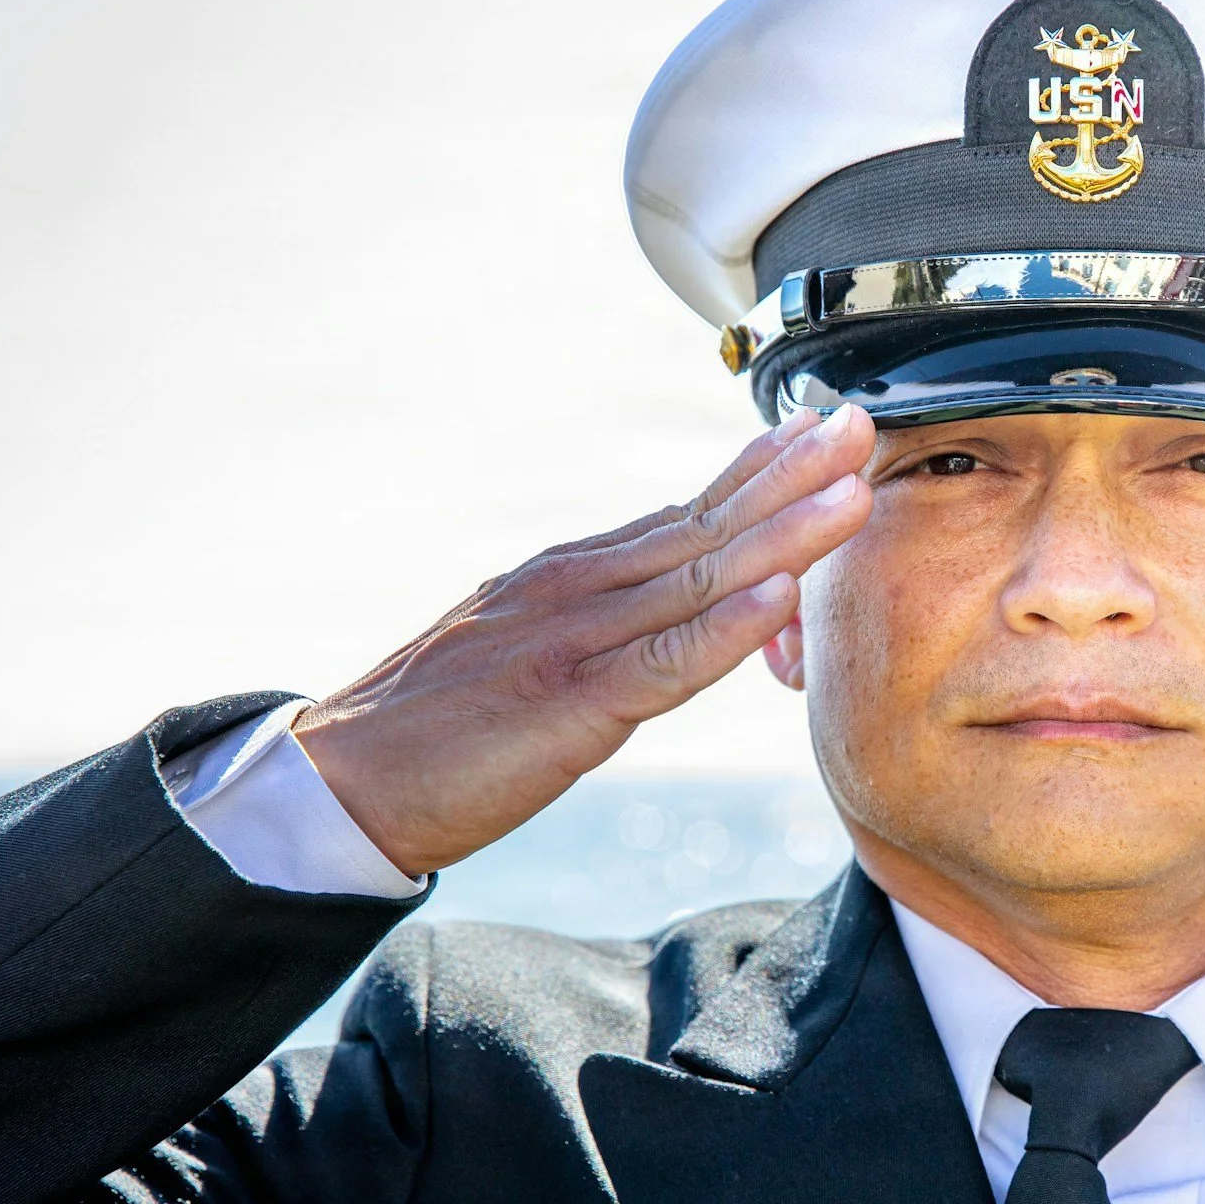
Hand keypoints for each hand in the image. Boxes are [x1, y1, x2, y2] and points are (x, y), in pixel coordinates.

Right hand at [294, 405, 875, 874]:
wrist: (342, 780)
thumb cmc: (438, 725)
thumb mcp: (532, 649)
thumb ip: (603, 622)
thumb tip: (674, 602)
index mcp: (574, 576)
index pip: (685, 512)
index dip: (760, 469)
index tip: (822, 425)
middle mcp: (580, 589)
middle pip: (706, 525)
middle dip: (792, 475)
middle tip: (861, 423)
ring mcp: (574, 640)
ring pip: (698, 579)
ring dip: (783, 534)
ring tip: (851, 493)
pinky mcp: (567, 706)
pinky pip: (662, 664)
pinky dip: (724, 628)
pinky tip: (778, 596)